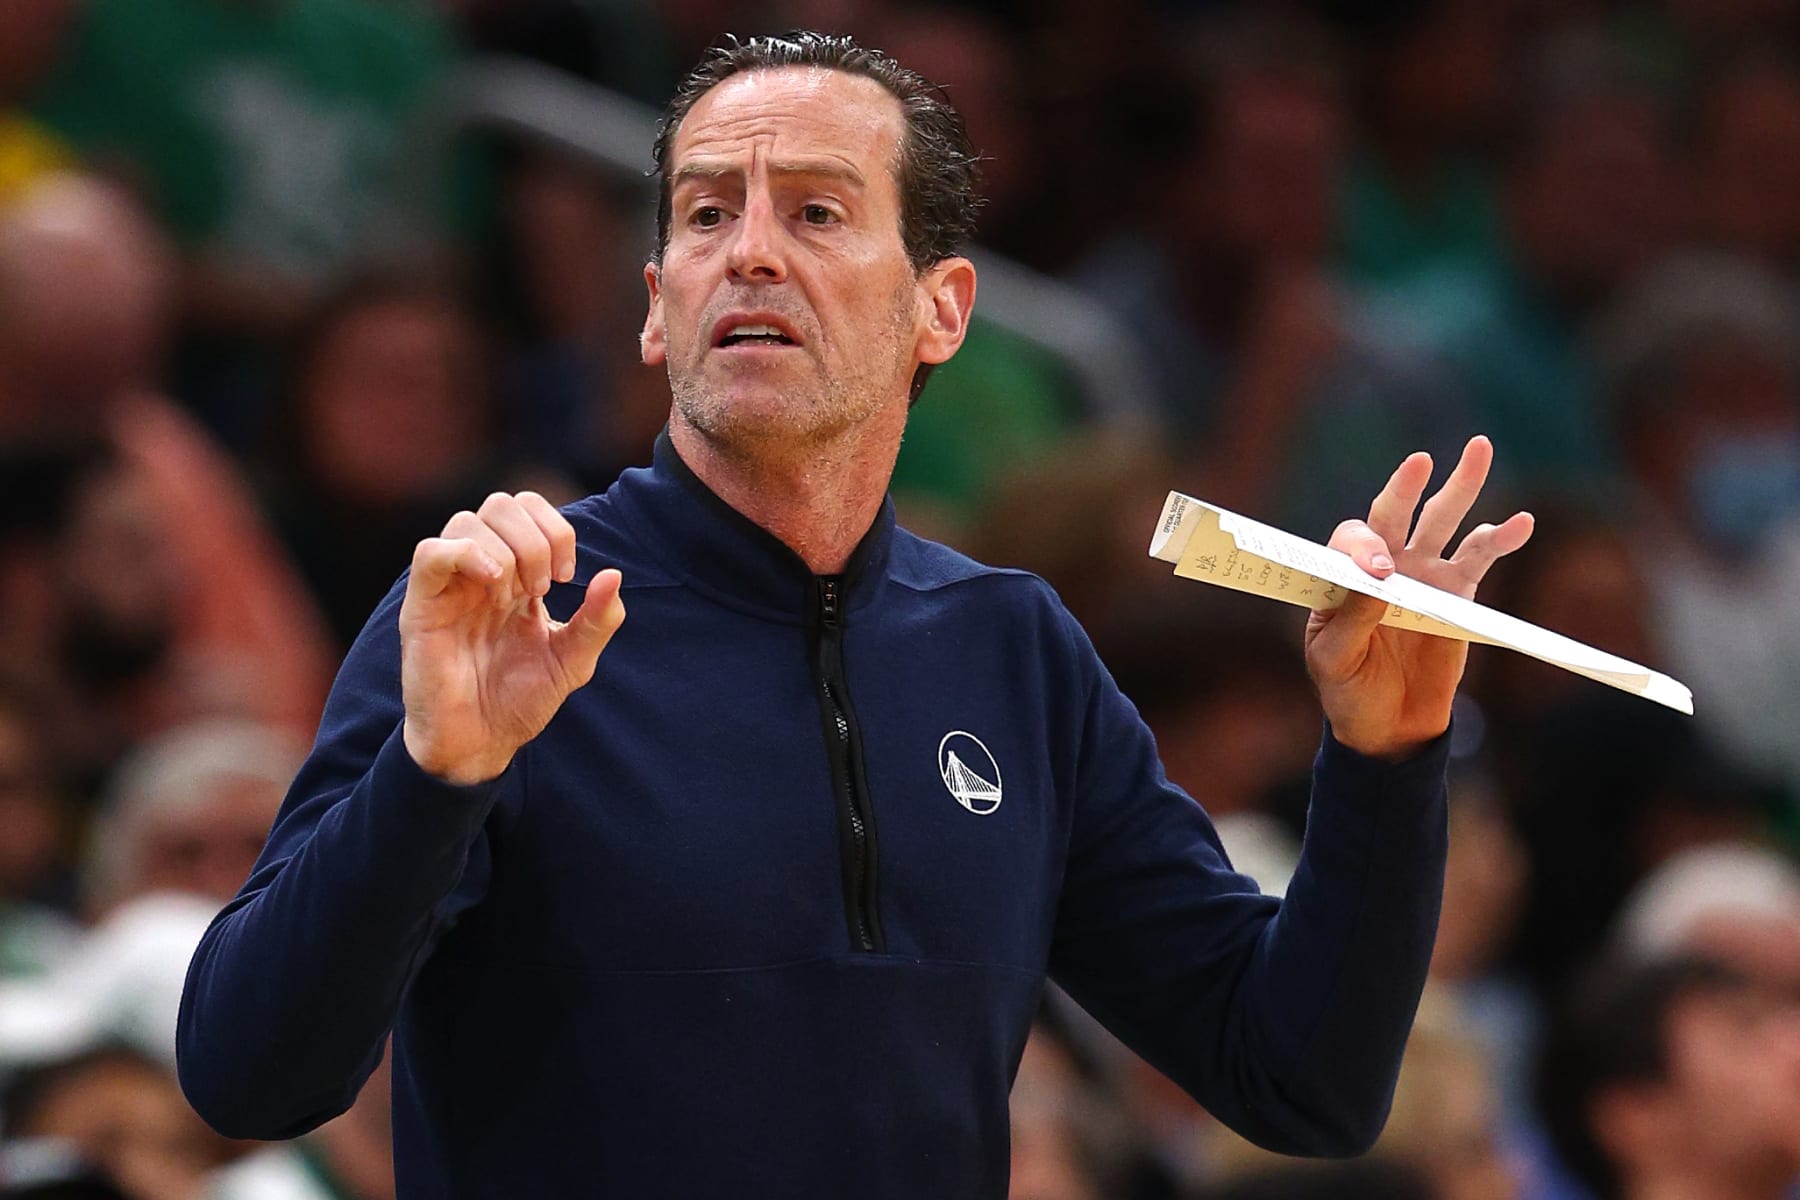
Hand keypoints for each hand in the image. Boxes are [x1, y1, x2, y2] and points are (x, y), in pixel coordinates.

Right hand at [399, 491, 625, 783]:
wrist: (480, 742)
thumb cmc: (520, 701)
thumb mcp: (573, 661)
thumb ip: (598, 620)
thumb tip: (614, 574)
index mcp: (515, 575)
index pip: (528, 509)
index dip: (555, 528)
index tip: (568, 576)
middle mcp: (480, 572)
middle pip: (501, 504)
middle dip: (534, 539)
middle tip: (543, 587)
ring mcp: (449, 586)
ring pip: (467, 521)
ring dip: (506, 552)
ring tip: (515, 597)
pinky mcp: (422, 607)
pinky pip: (430, 553)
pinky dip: (464, 553)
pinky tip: (491, 581)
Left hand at [1305, 437, 1532, 759]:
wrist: (1386, 724)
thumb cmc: (1347, 687)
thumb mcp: (1333, 658)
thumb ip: (1351, 618)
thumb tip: (1376, 580)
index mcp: (1343, 574)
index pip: (1354, 541)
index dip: (1366, 549)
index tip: (1382, 573)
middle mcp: (1383, 563)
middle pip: (1396, 512)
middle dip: (1408, 485)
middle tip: (1421, 461)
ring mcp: (1423, 574)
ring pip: (1444, 521)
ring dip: (1463, 486)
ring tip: (1480, 448)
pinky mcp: (1457, 593)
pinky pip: (1480, 557)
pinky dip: (1501, 537)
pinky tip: (1521, 523)